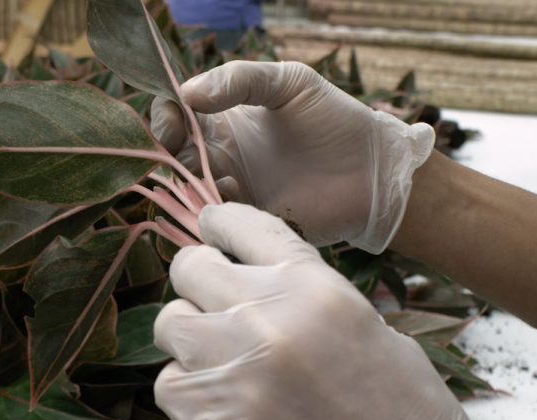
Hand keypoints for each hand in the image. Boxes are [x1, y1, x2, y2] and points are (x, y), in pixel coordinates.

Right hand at [151, 61, 434, 253]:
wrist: (372, 171)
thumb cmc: (335, 119)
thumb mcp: (289, 82)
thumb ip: (239, 79)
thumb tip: (186, 92)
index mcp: (224, 120)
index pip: (174, 117)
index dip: (164, 119)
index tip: (173, 120)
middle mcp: (220, 156)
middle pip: (170, 156)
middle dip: (170, 154)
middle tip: (189, 153)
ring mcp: (230, 191)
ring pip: (185, 190)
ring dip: (192, 183)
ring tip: (224, 176)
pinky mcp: (244, 223)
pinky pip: (210, 221)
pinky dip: (212, 209)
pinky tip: (237, 194)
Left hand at [153, 203, 516, 419]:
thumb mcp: (375, 336)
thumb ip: (312, 301)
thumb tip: (265, 285)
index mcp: (315, 288)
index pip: (247, 226)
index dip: (220, 222)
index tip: (208, 224)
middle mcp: (265, 315)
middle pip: (190, 266)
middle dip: (197, 281)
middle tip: (211, 302)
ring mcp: (230, 365)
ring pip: (170, 322)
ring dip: (188, 337)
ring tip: (219, 361)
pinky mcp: (206, 418)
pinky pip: (168, 382)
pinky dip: (185, 390)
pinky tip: (219, 404)